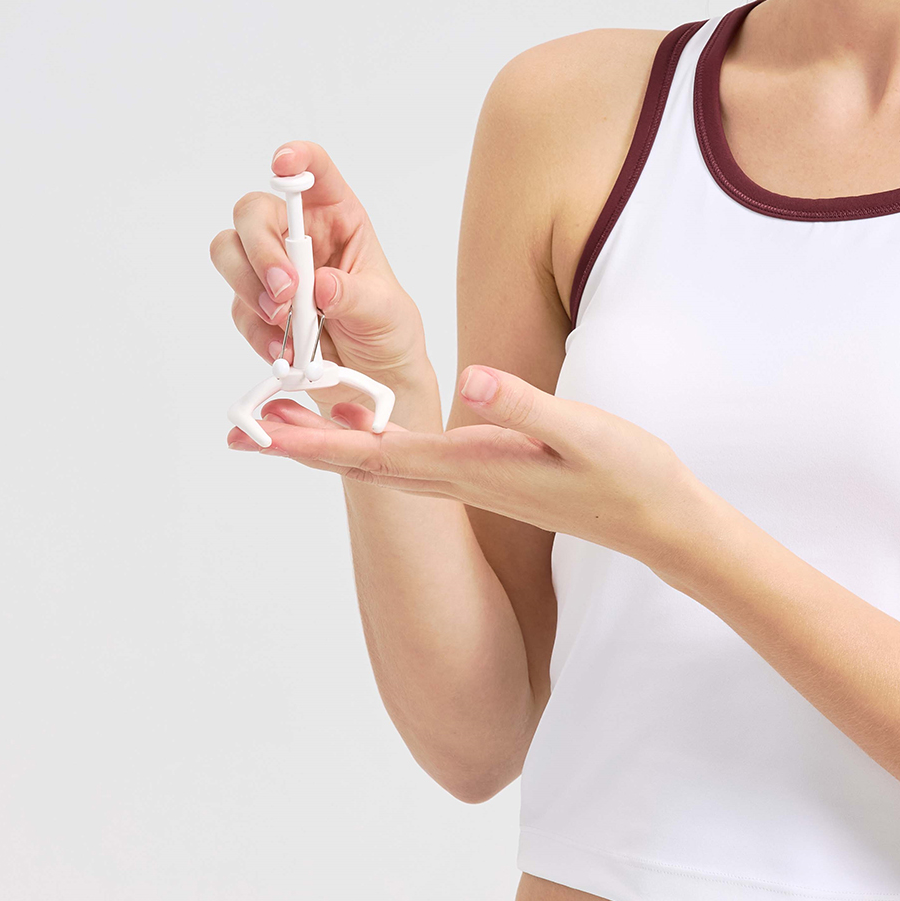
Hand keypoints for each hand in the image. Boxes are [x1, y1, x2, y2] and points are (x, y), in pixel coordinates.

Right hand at [211, 141, 432, 409]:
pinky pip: (237, 307)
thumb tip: (322, 284)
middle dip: (261, 248)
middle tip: (287, 291)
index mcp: (338, 218)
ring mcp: (272, 269)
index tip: (283, 165)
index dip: (296, 159)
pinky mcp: (255, 306)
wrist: (372, 380)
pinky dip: (257, 330)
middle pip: (253, 212)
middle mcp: (299, 236)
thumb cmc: (387, 330)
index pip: (314, 172)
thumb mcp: (385, 311)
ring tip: (285, 321)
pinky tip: (286, 349)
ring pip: (229, 252)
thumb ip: (354, 296)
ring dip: (249, 286)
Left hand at [228, 365, 715, 569]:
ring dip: (331, 445)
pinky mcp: (488, 477)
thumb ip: (522, 404)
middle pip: (361, 463)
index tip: (260, 429)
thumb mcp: (580, 429)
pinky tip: (368, 429)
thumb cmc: (626, 474)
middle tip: (243, 427)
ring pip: (382, 465)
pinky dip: (374, 444)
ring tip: (287, 422)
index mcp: (469, 465)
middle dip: (301, 444)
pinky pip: (411, 463)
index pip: (373, 451)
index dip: (313, 439)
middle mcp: (459, 479)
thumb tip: (467, 377)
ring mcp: (472, 483)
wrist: (656, 523)